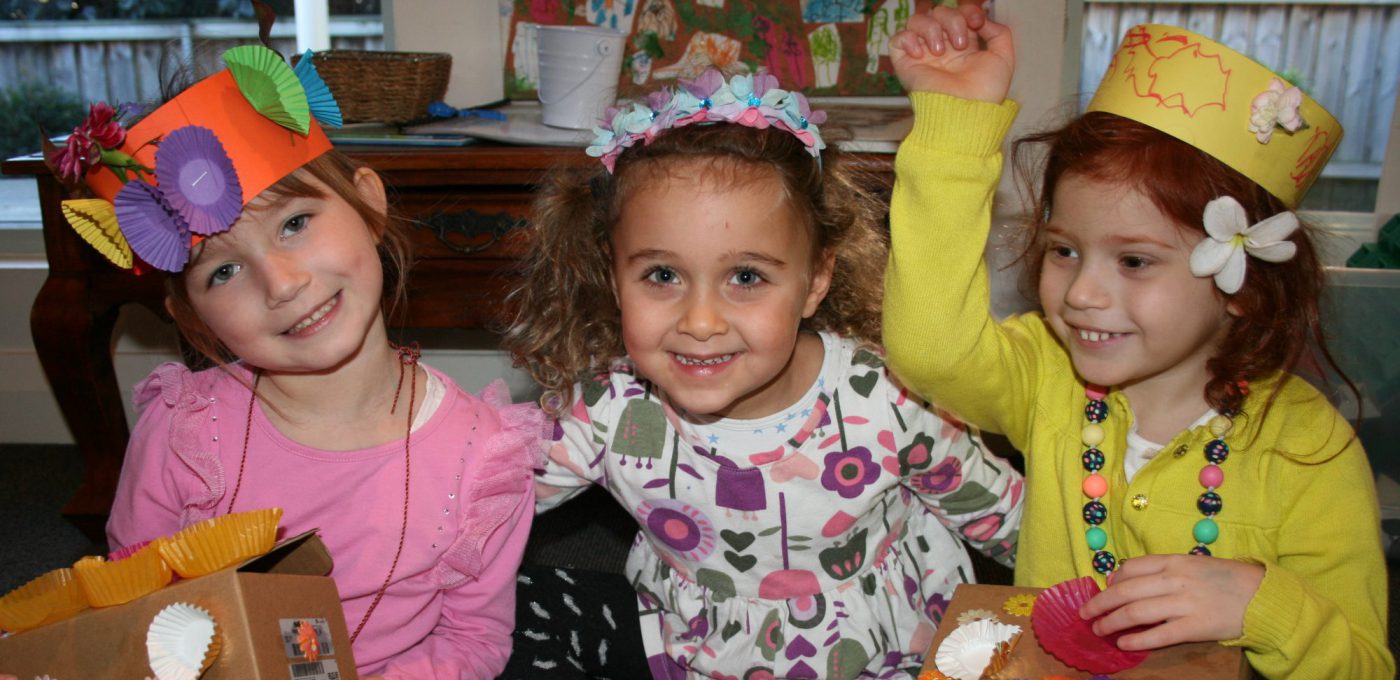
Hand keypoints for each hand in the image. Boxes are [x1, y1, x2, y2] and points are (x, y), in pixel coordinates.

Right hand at [889, 0, 1013, 102]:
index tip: (976, 22)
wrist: (965, 111)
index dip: (967, 10)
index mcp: (963, 45)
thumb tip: (981, 20)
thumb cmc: (984, 92)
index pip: (958, 13)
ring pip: (917, 20)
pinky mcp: (905, 63)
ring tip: (940, 52)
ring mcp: (922, 54)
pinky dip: (908, 39)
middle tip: (960, 43)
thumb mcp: (1003, 58)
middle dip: (952, 20)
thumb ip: (999, 33)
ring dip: (931, 28)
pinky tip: (921, 54)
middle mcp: (941, 47)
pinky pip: (897, 39)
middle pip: (938, 12)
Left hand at [1079, 554, 1264, 650]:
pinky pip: (1158, 635)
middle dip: (1099, 604)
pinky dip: (1137, 640)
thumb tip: (1124, 577)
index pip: (1130, 568)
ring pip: (1135, 612)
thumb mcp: (1193, 564)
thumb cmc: (1225, 579)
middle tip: (1084, 614)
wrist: (1263, 596)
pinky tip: (1123, 644)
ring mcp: (1184, 604)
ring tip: (1099, 629)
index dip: (1111, 581)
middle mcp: (1175, 580)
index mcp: (1174, 561)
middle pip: (1125, 592)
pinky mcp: (1195, 627)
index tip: (1103, 591)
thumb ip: (1162, 569)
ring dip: (1111, 622)